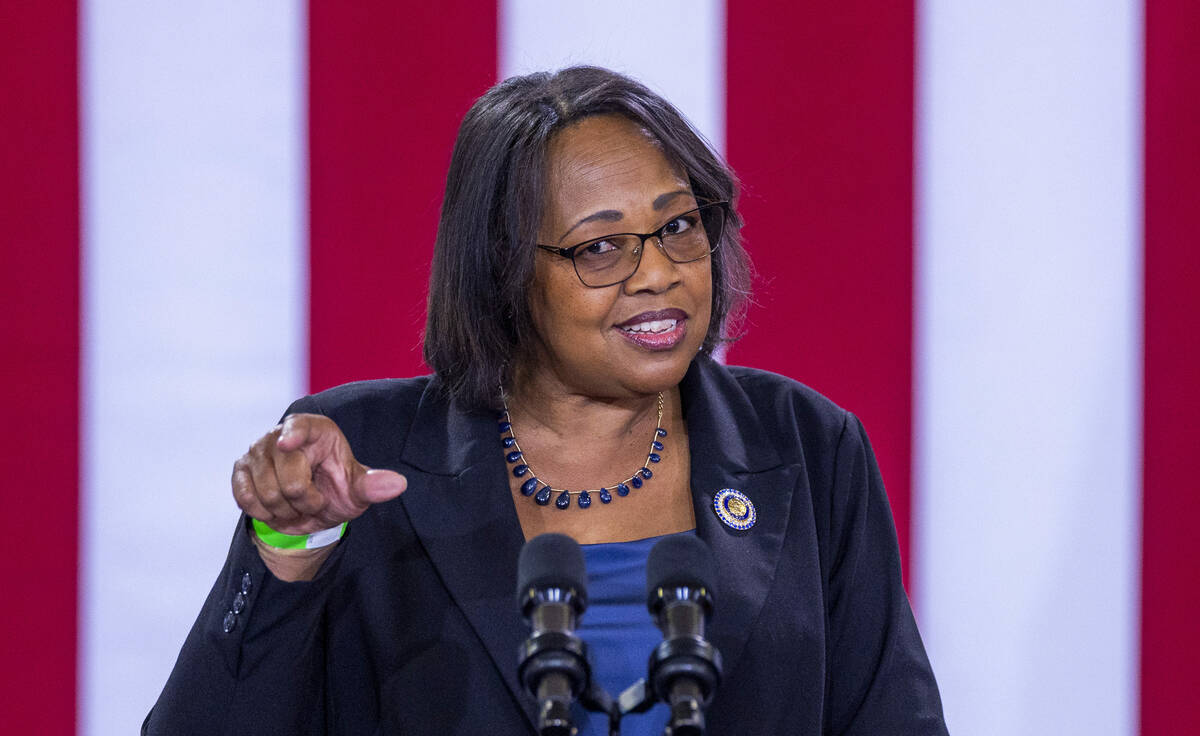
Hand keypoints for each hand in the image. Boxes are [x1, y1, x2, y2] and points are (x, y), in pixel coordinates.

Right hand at [231, 413, 406, 535]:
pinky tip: (277, 510)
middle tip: (314, 502)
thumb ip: (374, 486)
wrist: (309, 508)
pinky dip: (264, 512)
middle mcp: (281, 434)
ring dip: (286, 510)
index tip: (287, 444)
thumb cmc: (336, 488)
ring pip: (267, 491)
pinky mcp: (240, 470)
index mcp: (315, 429)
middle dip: (304, 500)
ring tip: (297, 506)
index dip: (294, 434)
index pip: (300, 425)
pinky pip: (246, 497)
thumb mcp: (357, 490)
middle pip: (288, 476)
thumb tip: (398, 484)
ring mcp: (257, 451)